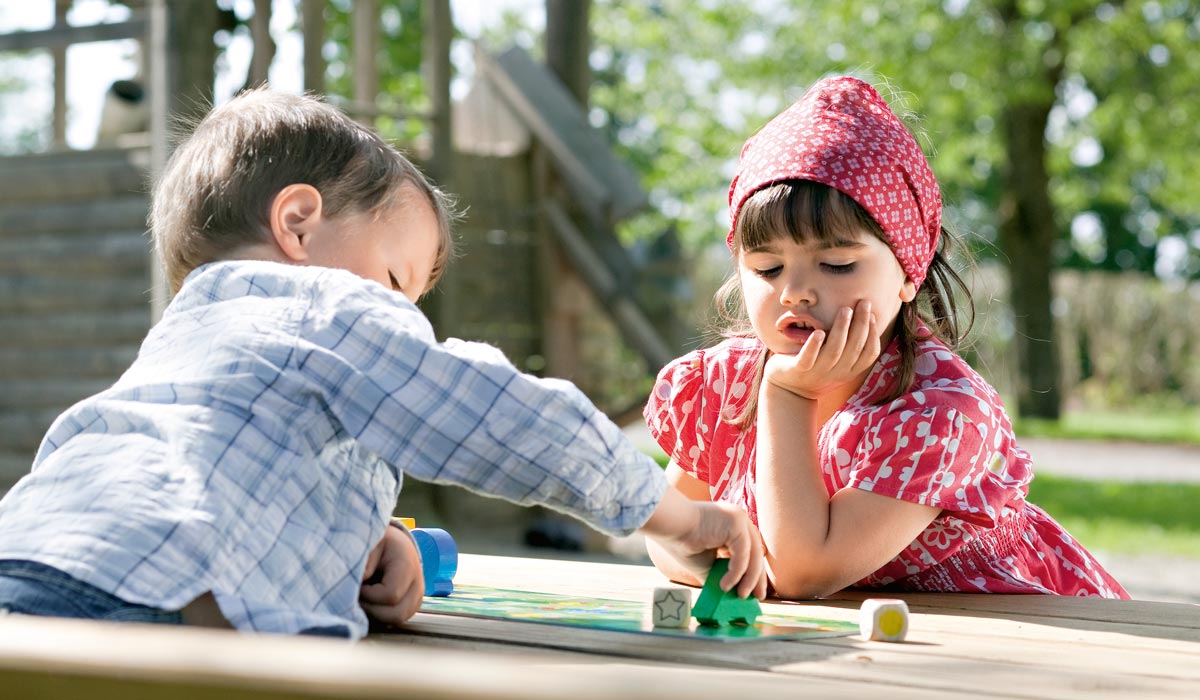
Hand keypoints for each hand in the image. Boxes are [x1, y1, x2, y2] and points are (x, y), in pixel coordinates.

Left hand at [359, 525, 423, 625]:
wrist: (392, 544)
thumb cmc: (378, 543)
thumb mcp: (369, 543)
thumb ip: (364, 562)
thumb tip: (361, 583)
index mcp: (407, 565)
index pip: (390, 595)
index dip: (368, 594)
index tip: (357, 583)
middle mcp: (418, 584)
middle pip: (396, 614)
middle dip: (371, 609)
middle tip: (357, 595)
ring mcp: (417, 597)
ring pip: (396, 621)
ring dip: (375, 614)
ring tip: (363, 598)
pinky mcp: (411, 606)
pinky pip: (395, 620)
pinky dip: (380, 616)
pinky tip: (370, 602)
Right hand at [641, 488, 767, 599]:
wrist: (669, 526)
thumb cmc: (682, 542)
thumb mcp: (706, 564)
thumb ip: (721, 574)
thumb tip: (733, 594)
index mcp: (731, 526)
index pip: (750, 551)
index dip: (753, 572)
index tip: (755, 591)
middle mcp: (738, 519)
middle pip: (755, 552)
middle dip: (757, 577)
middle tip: (757, 597)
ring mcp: (738, 518)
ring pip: (753, 553)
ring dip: (749, 578)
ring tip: (742, 596)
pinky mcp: (736, 521)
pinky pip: (743, 553)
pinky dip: (737, 572)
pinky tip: (725, 586)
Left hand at [765, 299, 879, 399]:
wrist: (789, 391)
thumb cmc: (817, 368)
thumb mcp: (838, 362)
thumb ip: (850, 347)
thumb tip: (867, 317)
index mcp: (849, 371)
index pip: (869, 354)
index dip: (873, 334)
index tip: (873, 314)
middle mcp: (836, 373)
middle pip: (854, 348)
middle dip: (861, 324)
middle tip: (864, 302)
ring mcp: (817, 372)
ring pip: (833, 351)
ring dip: (841, 329)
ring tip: (845, 310)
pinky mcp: (798, 370)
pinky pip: (807, 358)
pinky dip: (813, 345)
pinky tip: (819, 332)